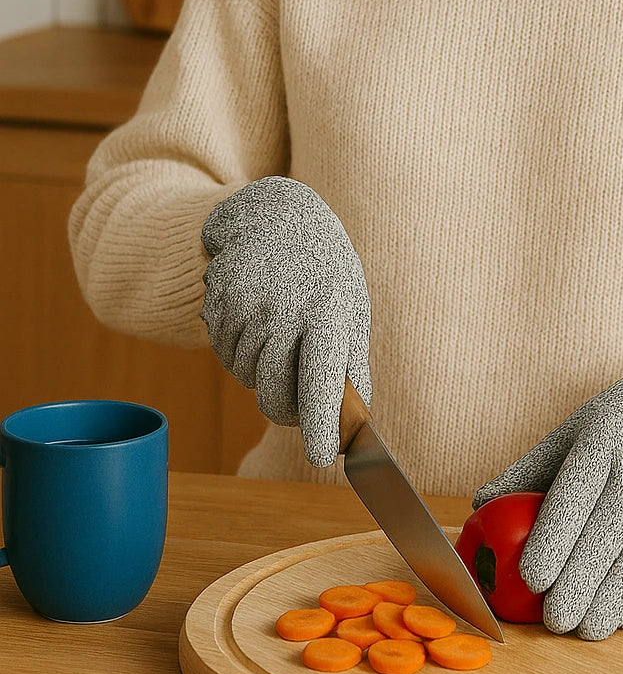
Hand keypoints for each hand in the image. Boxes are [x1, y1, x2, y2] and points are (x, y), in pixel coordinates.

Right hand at [200, 176, 370, 466]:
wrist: (276, 216)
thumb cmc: (324, 272)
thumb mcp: (350, 308)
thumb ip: (351, 364)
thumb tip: (355, 422)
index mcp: (328, 310)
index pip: (322, 378)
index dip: (322, 422)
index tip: (323, 458)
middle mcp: (286, 307)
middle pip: (275, 392)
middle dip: (284, 409)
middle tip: (294, 402)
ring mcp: (247, 302)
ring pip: (245, 376)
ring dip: (259, 373)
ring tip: (278, 335)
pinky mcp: (217, 298)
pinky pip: (223, 352)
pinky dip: (238, 349)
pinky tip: (255, 319)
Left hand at [472, 339, 622, 640]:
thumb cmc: (617, 424)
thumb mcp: (573, 430)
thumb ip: (528, 470)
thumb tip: (480, 506)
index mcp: (603, 439)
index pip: (576, 493)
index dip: (555, 537)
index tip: (532, 578)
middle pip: (611, 529)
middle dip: (582, 579)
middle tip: (557, 620)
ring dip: (615, 596)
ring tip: (588, 629)